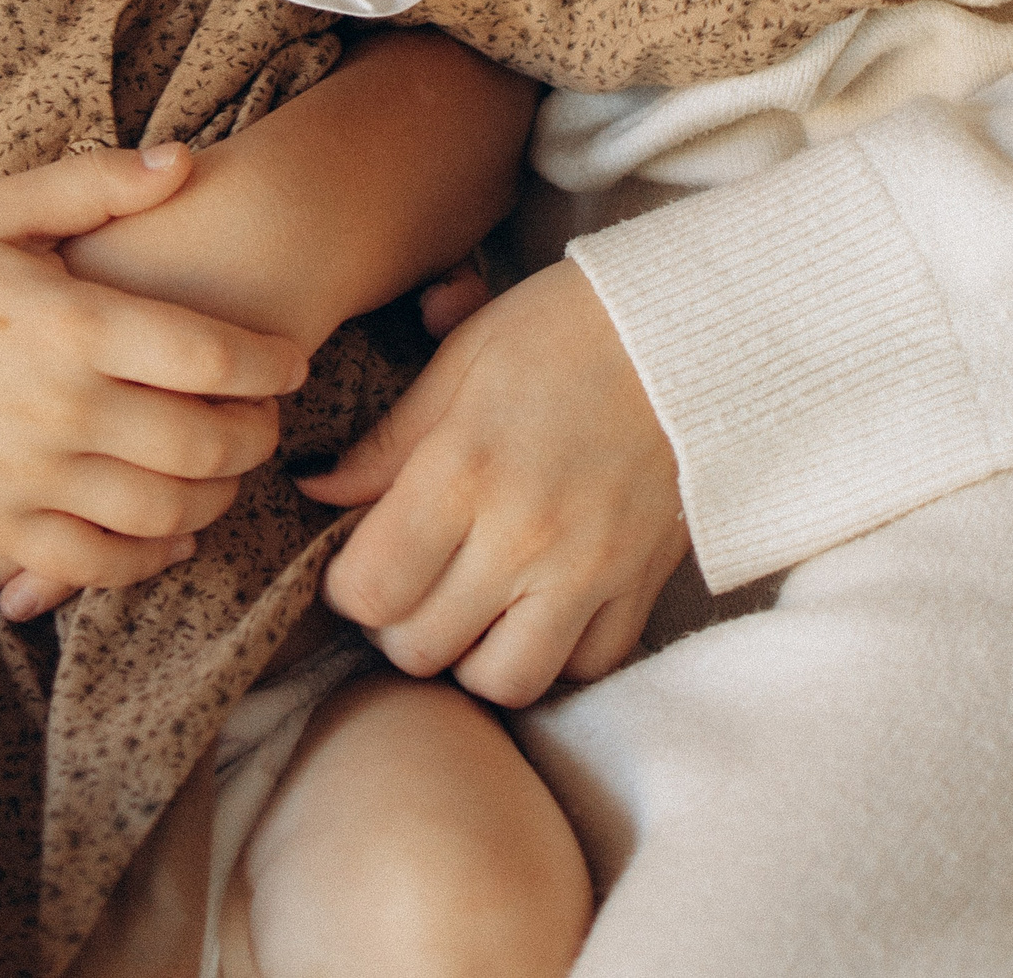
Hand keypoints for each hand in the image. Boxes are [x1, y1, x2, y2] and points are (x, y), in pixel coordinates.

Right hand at [0, 143, 306, 594]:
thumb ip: (98, 185)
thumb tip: (190, 162)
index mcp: (71, 323)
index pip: (214, 356)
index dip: (274, 363)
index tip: (293, 360)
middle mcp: (60, 409)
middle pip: (208, 443)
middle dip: (259, 433)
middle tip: (266, 415)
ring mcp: (28, 478)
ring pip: (167, 513)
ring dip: (219, 496)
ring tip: (226, 467)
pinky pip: (100, 565)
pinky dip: (153, 557)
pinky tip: (174, 531)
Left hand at [299, 260, 689, 707]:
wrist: (692, 330)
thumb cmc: (564, 330)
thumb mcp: (460, 362)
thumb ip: (388, 442)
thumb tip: (319, 490)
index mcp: (464, 472)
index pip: (371, 589)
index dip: (348, 588)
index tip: (360, 562)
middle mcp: (524, 536)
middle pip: (423, 649)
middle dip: (399, 628)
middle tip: (410, 587)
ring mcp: (589, 571)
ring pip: (505, 681)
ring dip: (473, 658)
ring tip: (470, 611)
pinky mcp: (642, 585)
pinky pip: (587, 666)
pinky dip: (555, 656)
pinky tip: (537, 610)